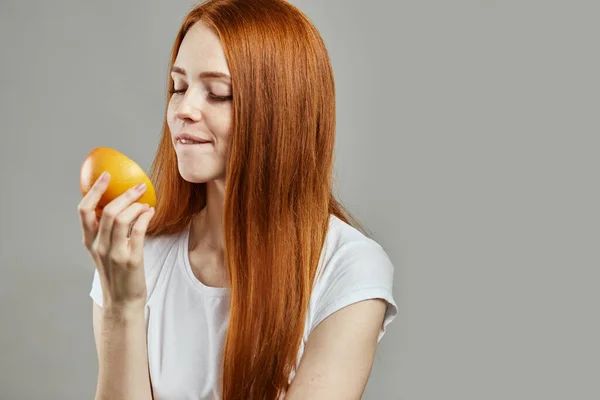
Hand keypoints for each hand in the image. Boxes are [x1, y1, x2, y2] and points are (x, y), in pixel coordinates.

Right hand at [78, 172, 155, 310]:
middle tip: (139, 186)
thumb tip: (119, 205)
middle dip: (125, 194)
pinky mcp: (131, 260)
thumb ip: (106, 232)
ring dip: (137, 206)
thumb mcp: (104, 252)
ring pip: (122, 218)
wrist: (122, 302)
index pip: (84, 211)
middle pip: (107, 211)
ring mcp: (114, 253)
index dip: (94, 190)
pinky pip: (138, 231)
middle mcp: (99, 246)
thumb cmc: (117, 275)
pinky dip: (145, 217)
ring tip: (146, 203)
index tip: (106, 176)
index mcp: (90, 242)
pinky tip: (150, 213)